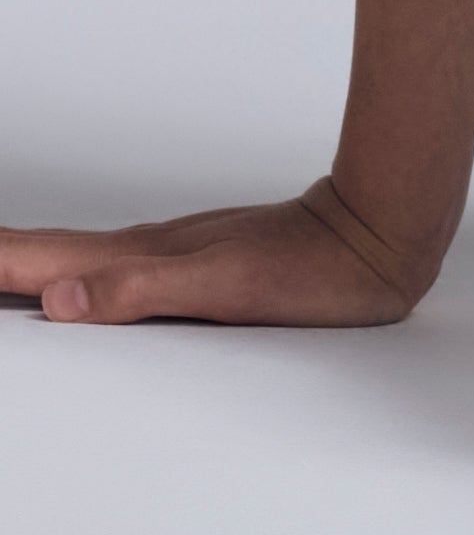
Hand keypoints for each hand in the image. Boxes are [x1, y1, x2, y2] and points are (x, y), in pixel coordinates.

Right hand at [0, 179, 436, 328]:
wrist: (378, 236)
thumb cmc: (313, 269)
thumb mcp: (225, 289)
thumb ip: (141, 292)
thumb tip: (58, 299)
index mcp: (140, 258)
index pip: (40, 260)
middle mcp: (147, 250)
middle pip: (47, 252)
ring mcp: (170, 253)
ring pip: (76, 256)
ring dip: (23, 261)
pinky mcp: (195, 261)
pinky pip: (110, 265)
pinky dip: (70, 270)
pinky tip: (73, 283)